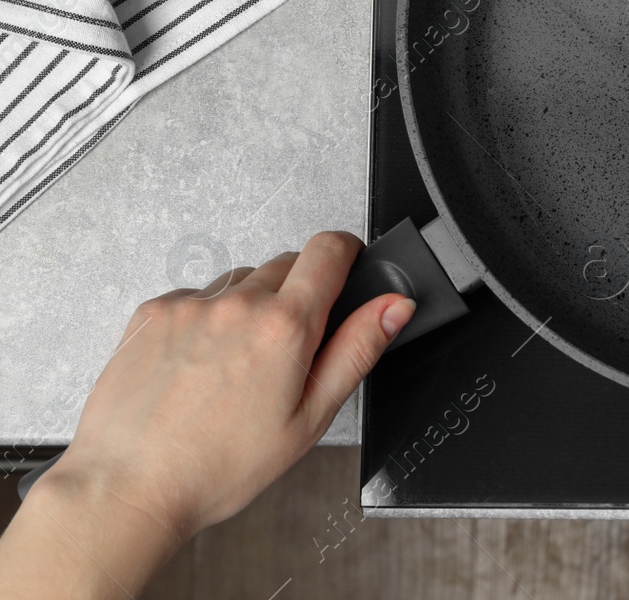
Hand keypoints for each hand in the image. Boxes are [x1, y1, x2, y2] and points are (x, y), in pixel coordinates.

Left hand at [0, 231, 411, 599]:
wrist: (127, 486)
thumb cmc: (215, 467)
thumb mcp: (309, 419)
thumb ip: (357, 351)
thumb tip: (393, 306)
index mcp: (285, 328)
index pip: (329, 249)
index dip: (347, 251)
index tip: (348, 265)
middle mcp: (237, 304)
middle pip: (287, 265)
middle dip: (298, 296)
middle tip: (288, 352)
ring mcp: (190, 305)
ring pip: (241, 282)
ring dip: (250, 308)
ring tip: (236, 368)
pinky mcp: (153, 313)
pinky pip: (197, 297)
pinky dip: (207, 320)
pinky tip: (199, 367)